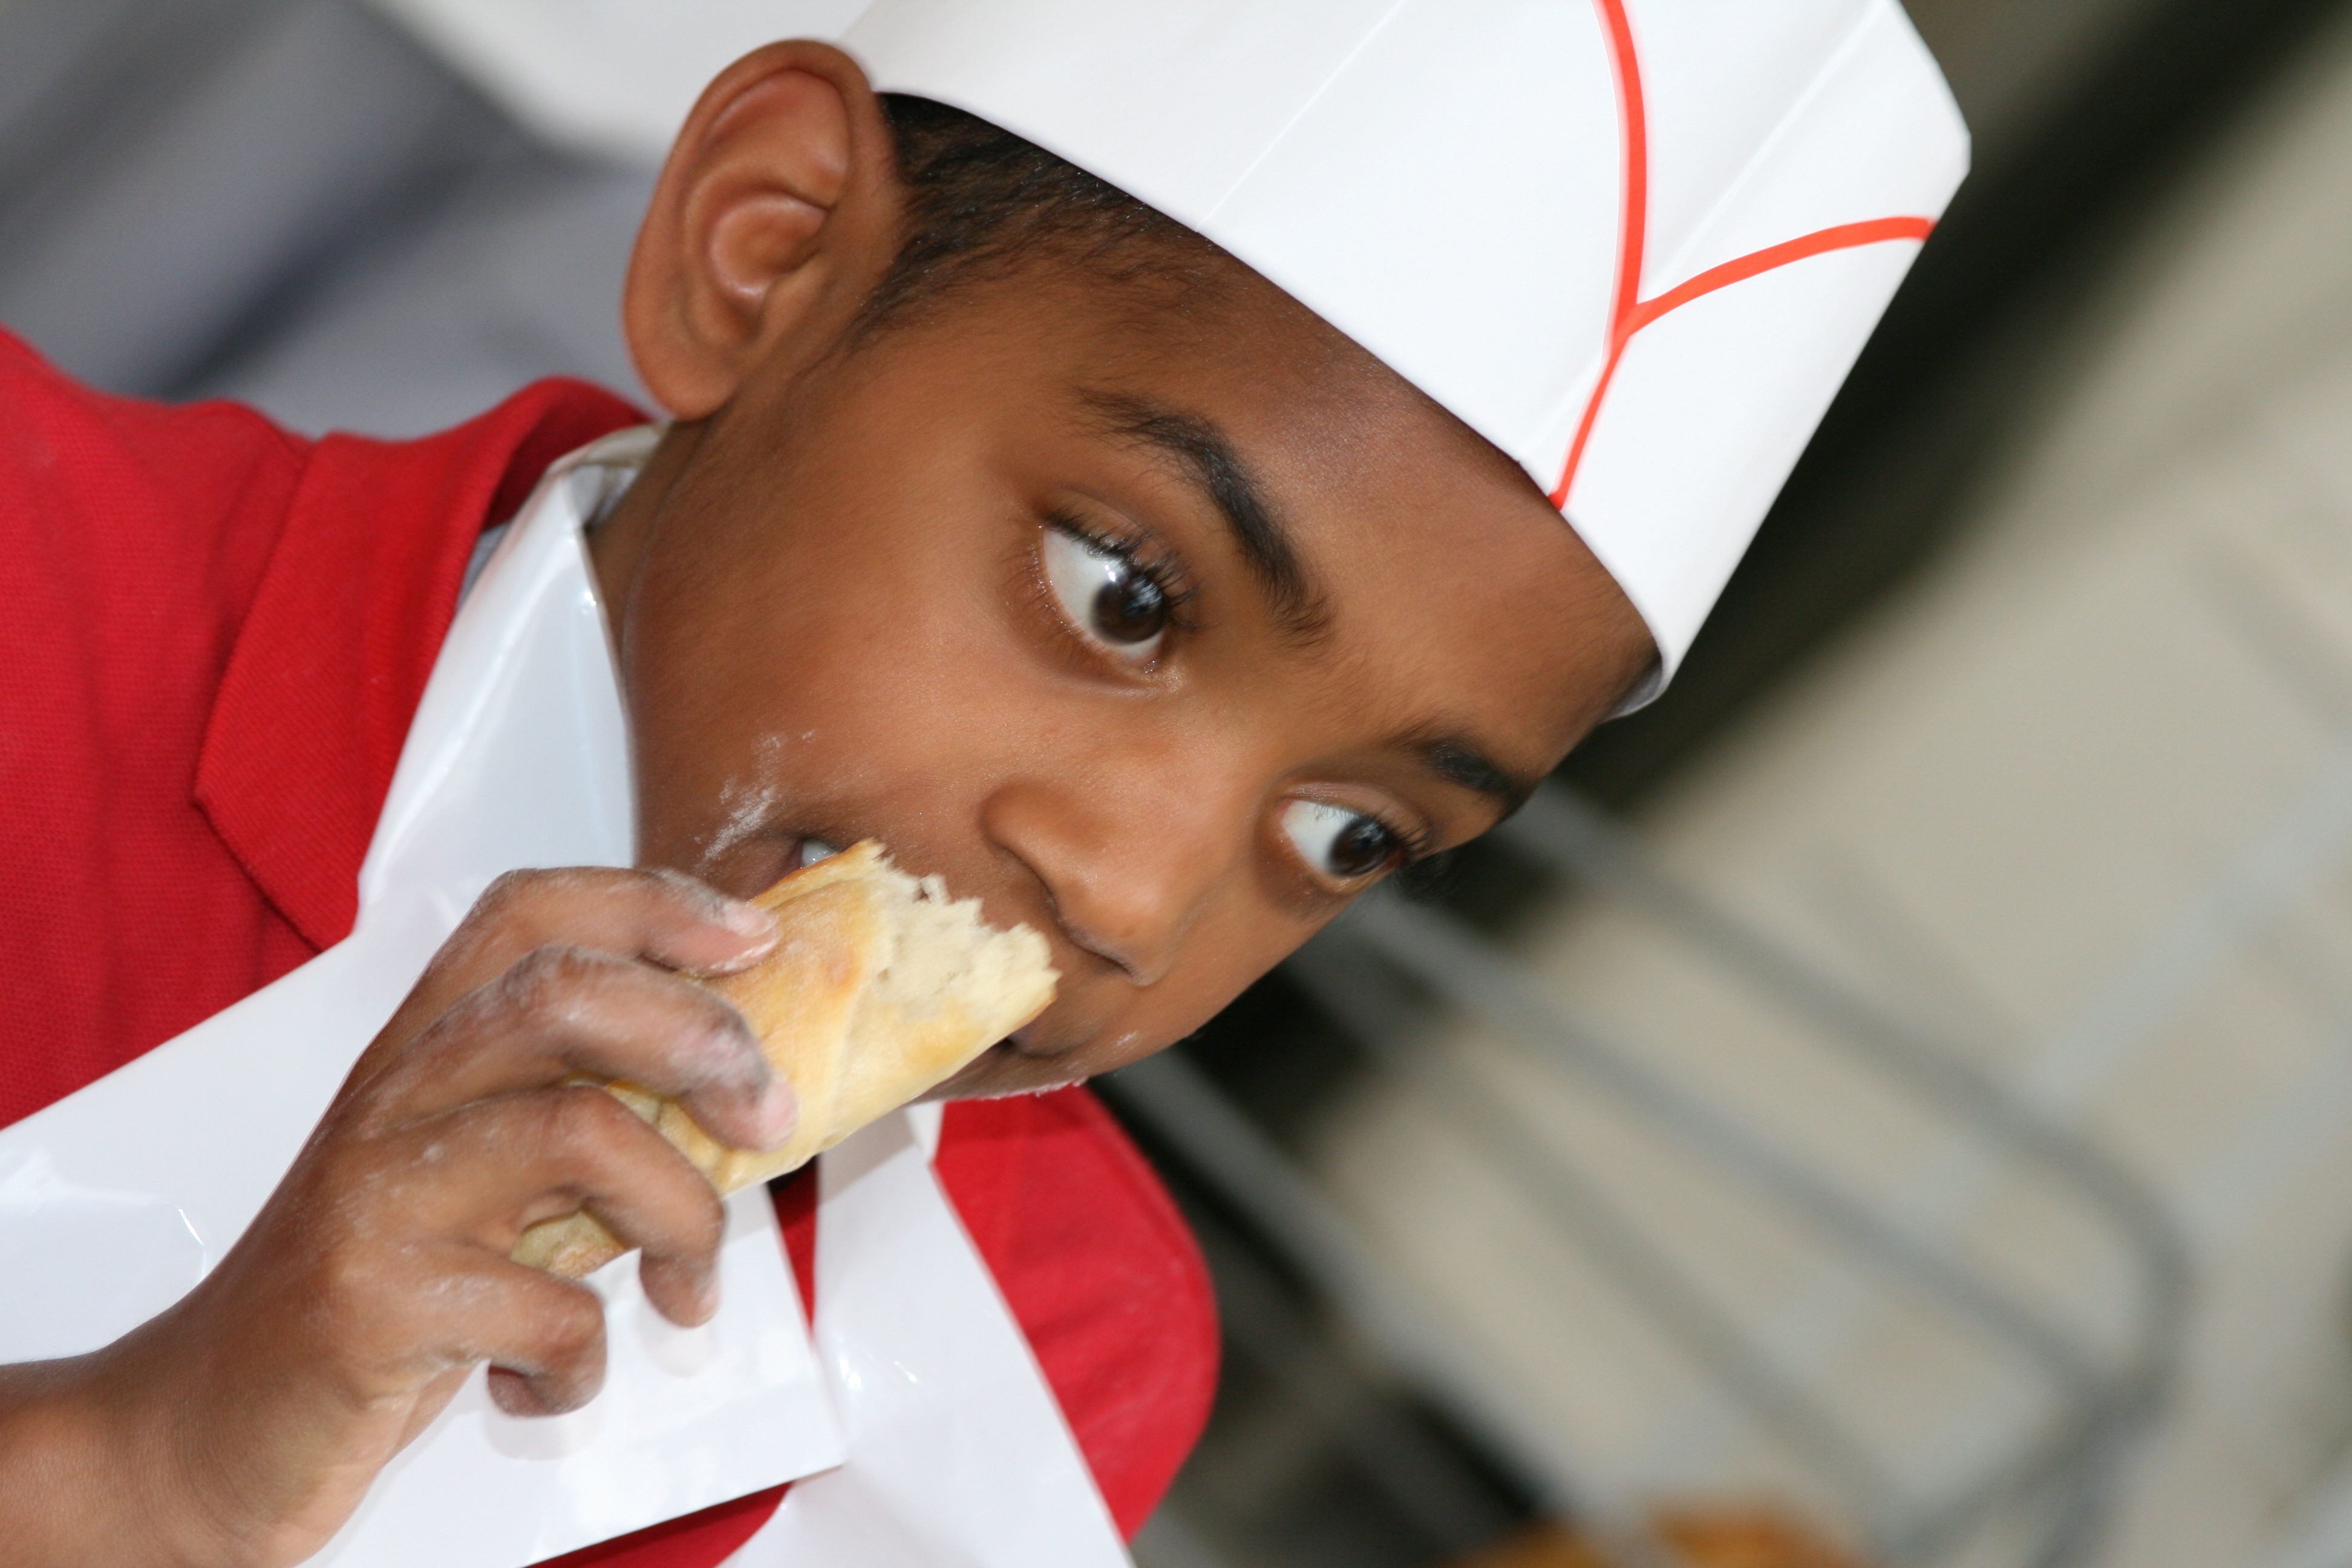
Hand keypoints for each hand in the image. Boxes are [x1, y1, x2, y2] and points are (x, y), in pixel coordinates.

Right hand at [0, 867, 792, 1566]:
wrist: (205, 1428)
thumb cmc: (372, 1294)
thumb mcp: (476, 1177)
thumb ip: (578, 1113)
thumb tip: (739, 1084)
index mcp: (422, 1050)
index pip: (531, 912)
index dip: (653, 904)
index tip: (752, 942)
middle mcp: (394, 1096)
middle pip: (567, 994)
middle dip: (702, 1039)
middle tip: (770, 1118)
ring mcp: (377, 1192)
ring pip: (580, 1132)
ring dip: (683, 1217)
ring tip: (689, 1287)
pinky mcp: (371, 1301)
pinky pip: (550, 1309)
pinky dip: (587, 1362)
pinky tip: (556, 1382)